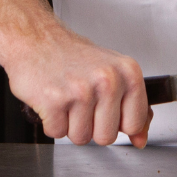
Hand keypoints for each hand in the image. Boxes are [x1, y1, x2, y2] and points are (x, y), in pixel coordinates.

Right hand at [6, 29, 151, 146]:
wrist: (35, 38)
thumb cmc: (72, 56)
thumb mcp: (112, 73)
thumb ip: (132, 106)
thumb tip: (141, 139)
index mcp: (128, 72)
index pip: (135, 123)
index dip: (117, 122)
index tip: (105, 107)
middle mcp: (108, 80)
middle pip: (107, 137)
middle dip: (91, 127)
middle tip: (81, 102)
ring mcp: (81, 91)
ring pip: (81, 138)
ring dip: (69, 124)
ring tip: (66, 99)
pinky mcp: (54, 100)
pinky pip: (57, 133)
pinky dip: (51, 122)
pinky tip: (52, 100)